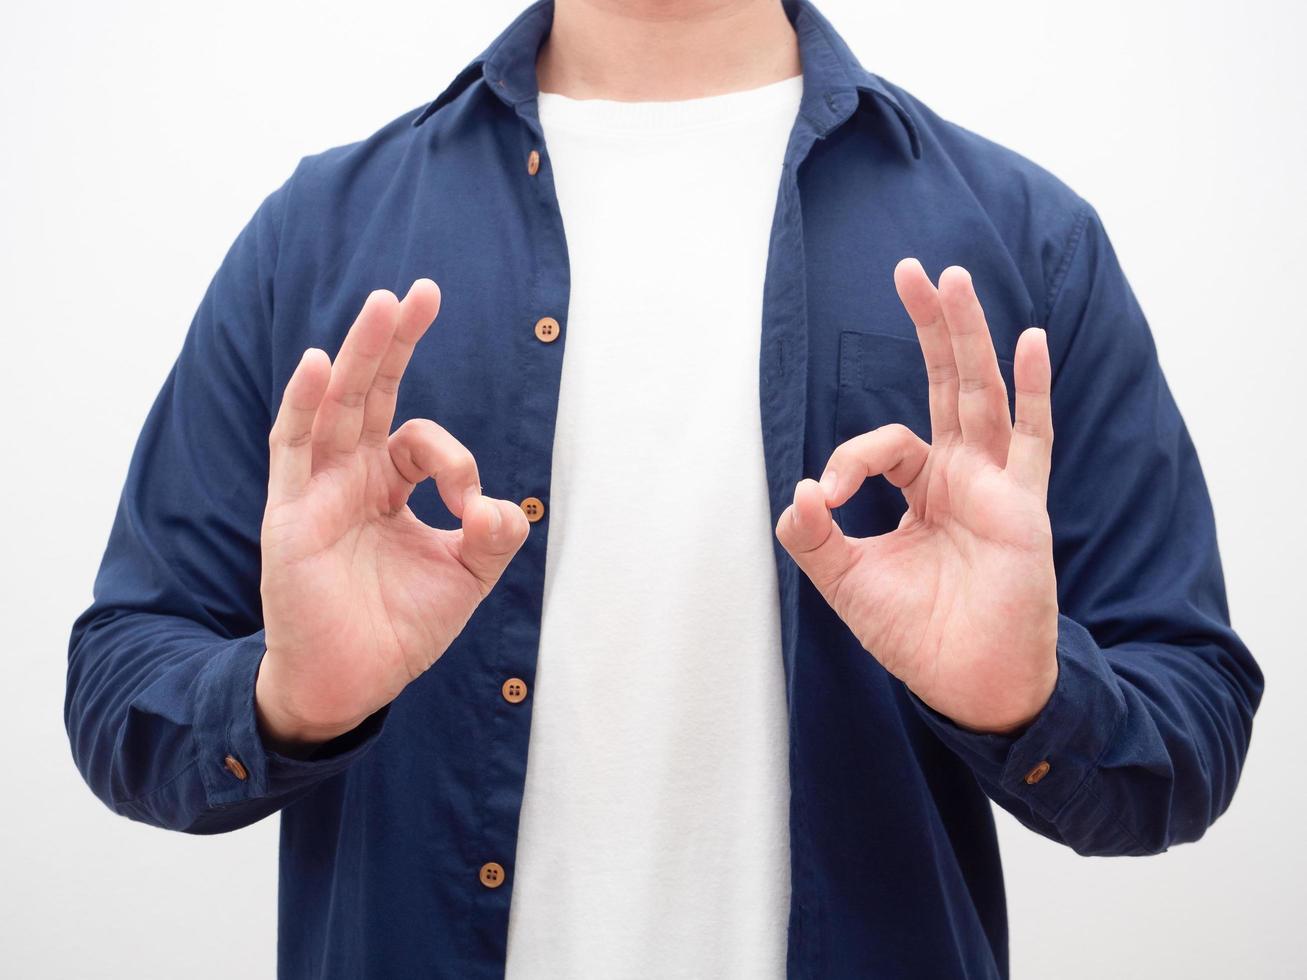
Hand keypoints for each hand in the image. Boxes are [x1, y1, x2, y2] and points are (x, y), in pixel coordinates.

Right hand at [256, 281, 529, 749]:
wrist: (351, 684)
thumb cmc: (399, 628)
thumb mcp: (465, 577)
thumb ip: (494, 537)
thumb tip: (504, 507)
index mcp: (387, 487)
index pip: (420, 441)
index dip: (455, 460)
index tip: (475, 508)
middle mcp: (349, 479)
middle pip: (370, 395)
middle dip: (395, 343)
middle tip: (420, 290)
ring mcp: (315, 492)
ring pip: (335, 408)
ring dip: (357, 355)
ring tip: (382, 303)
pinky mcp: (289, 517)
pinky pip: (292, 450)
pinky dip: (302, 405)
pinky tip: (316, 363)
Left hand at [776, 260, 1058, 734]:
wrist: (967, 684)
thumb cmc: (916, 635)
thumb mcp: (847, 582)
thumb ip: (815, 538)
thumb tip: (798, 492)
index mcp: (922, 490)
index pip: (886, 445)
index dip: (850, 458)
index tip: (829, 497)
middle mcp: (962, 477)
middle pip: (945, 385)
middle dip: (929, 328)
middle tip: (912, 270)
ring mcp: (996, 486)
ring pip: (982, 394)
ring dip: (968, 337)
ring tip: (954, 278)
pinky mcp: (1023, 506)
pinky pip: (1034, 439)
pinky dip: (1037, 391)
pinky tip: (1034, 340)